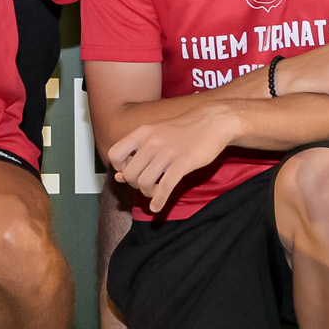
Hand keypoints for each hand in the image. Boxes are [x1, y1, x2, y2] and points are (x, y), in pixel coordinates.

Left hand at [104, 109, 237, 216]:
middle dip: (134, 184)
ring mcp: (167, 152)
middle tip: (146, 183)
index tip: (132, 170)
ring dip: (147, 192)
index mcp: (143, 132)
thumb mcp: (156, 135)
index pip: (114, 154)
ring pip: (144, 182)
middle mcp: (152, 141)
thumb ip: (136, 153)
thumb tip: (118, 177)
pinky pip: (164, 188)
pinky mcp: (183, 163)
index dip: (120, 168)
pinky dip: (158, 201)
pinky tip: (157, 208)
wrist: (213, 121)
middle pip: (129, 173)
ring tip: (155, 191)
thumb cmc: (184, 129)